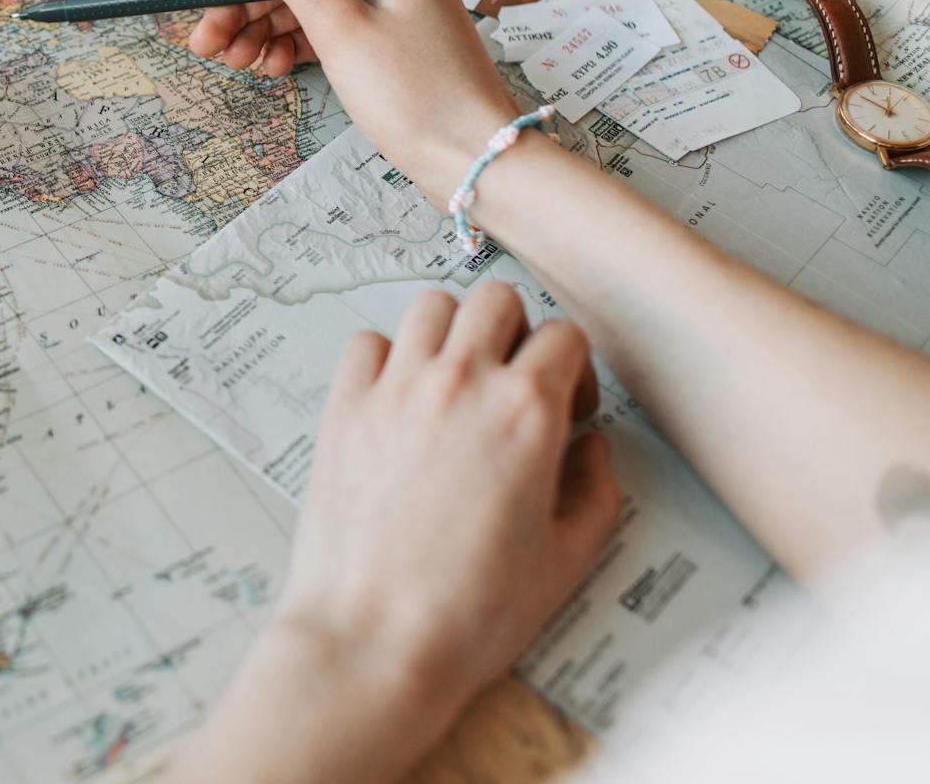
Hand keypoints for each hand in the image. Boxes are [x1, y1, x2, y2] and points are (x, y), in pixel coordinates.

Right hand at [188, 0, 516, 202]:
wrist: (473, 157)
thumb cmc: (419, 95)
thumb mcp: (343, 31)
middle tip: (208, 36)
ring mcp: (385, 3)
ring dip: (262, 24)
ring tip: (231, 60)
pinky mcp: (382, 40)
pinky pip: (324, 26)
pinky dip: (291, 42)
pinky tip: (272, 66)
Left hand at [277, 284, 619, 724]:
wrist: (375, 640)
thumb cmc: (470, 612)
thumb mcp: (569, 559)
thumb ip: (595, 490)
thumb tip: (592, 449)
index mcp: (528, 411)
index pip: (566, 335)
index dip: (573, 370)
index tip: (565, 409)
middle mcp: (463, 383)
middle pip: (498, 299)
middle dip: (515, 332)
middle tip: (512, 384)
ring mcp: (396, 390)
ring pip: (431, 305)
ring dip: (451, 332)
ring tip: (455, 383)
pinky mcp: (344, 408)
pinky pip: (367, 343)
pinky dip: (385, 357)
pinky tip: (397, 400)